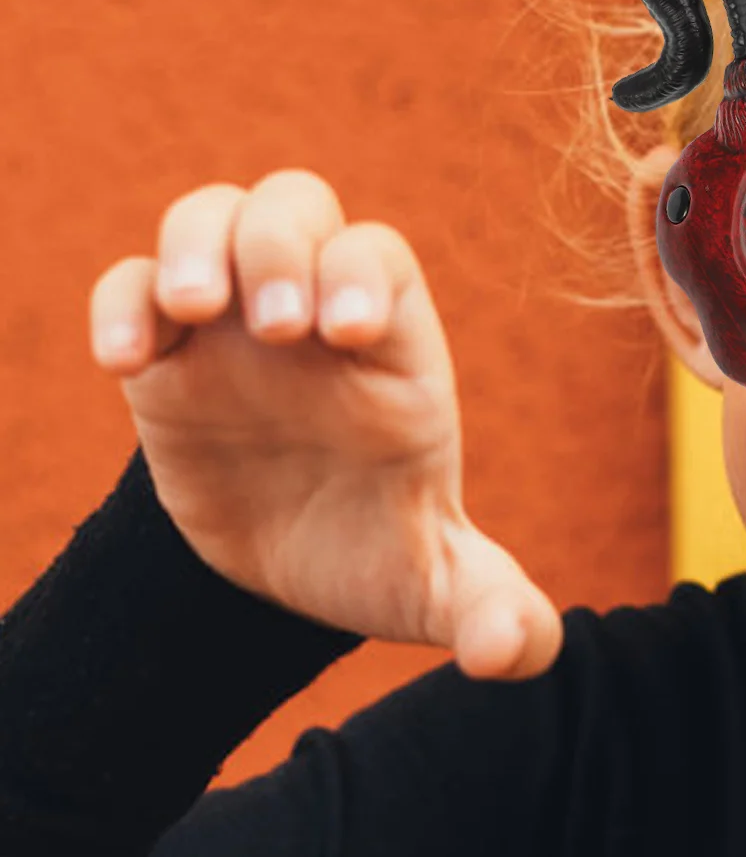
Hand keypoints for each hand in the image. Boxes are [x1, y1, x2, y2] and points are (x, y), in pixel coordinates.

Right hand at [87, 169, 562, 681]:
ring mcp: (233, 327)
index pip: (379, 262)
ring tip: (197, 309)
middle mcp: (311, 316)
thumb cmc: (372, 556)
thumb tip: (510, 650)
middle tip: (274, 323)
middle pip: (297, 206)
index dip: (361, 275)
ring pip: (212, 217)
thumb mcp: (434, 593)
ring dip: (198, 244)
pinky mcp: (165, 358)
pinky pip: (131, 286)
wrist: (281, 574)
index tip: (342, 336)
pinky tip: (128, 365)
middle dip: (281, 243)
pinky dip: (124, 302)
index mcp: (390, 354)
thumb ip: (490, 614)